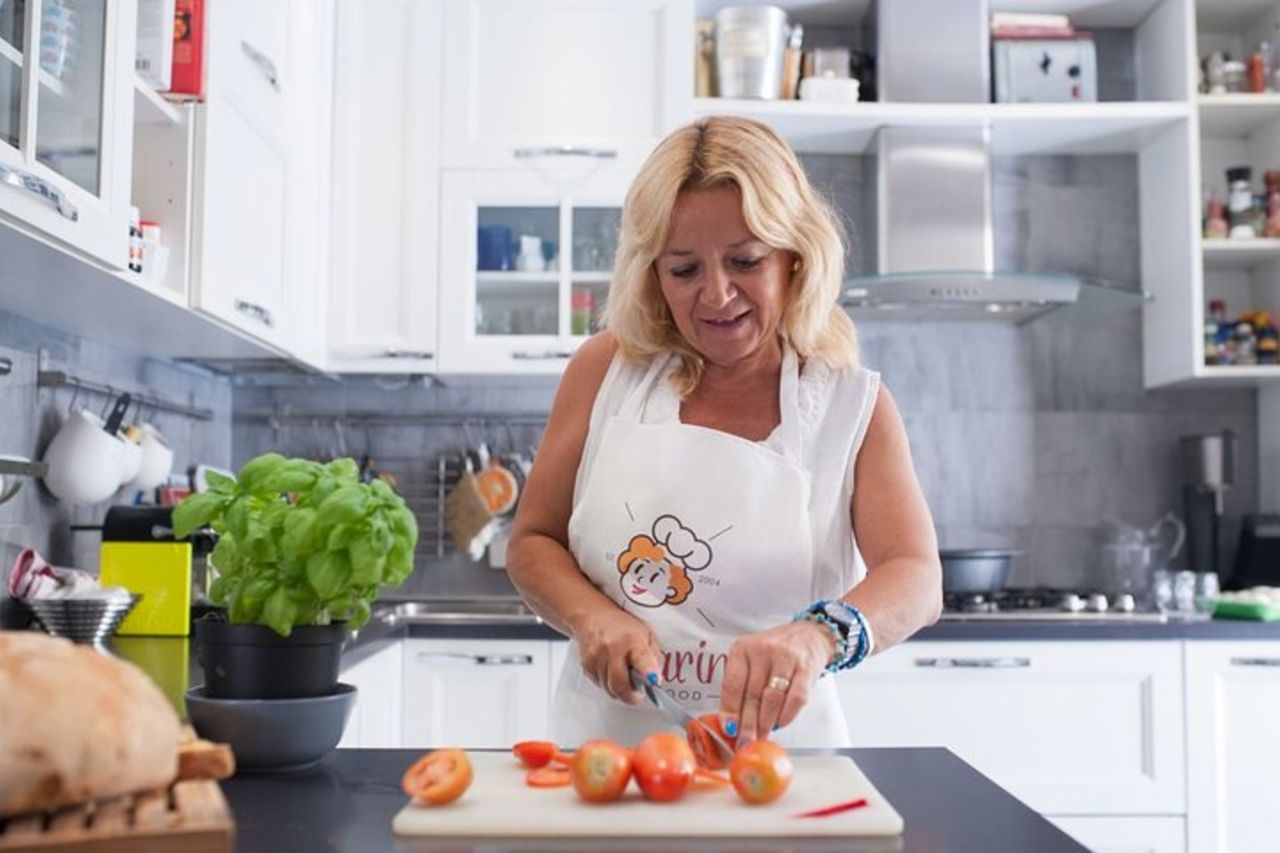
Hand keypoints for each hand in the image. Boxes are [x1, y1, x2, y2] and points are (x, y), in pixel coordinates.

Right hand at [568, 607, 662, 704]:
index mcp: (632, 639)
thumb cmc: (623, 627)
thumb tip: (656, 680)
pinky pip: (600, 685)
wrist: (593, 616)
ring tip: (623, 674)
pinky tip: (610, 669)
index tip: (654, 681)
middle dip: (631, 696)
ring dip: (619, 689)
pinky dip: (608, 683)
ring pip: (609, 689)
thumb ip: (654, 658)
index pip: (641, 658)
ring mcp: (596, 657)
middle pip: (620, 685)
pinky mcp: (586, 665)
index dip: (648, 672)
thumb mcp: (646, 635)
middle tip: (637, 693)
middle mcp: (612, 648)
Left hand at [720, 621, 834, 742]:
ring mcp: (786, 658)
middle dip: (747, 724)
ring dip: (765, 723)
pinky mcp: (806, 668)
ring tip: (761, 737)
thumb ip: (741, 685)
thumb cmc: (774, 652)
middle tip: (744, 743)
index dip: (730, 709)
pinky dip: (787, 715)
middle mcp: (763, 651)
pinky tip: (780, 724)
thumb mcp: (751, 660)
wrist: (808, 635)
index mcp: (743, 649)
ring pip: (772, 698)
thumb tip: (732, 722)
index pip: (732, 683)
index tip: (729, 729)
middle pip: (752, 695)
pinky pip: (796, 698)